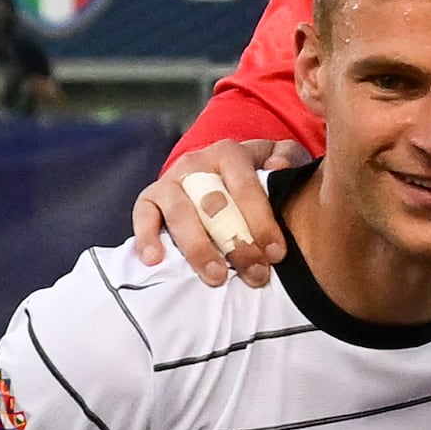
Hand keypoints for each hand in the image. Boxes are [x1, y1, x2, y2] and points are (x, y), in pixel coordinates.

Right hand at [129, 138, 288, 282]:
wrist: (221, 178)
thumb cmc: (258, 175)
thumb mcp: (280, 159)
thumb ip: (288, 157)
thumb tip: (278, 167)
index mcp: (229, 153)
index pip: (245, 185)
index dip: (261, 221)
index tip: (276, 253)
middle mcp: (195, 163)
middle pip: (212, 203)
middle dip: (235, 242)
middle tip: (254, 273)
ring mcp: (170, 180)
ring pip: (180, 213)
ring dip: (199, 248)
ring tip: (216, 276)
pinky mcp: (149, 198)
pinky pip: (143, 215)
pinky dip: (146, 237)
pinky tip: (155, 260)